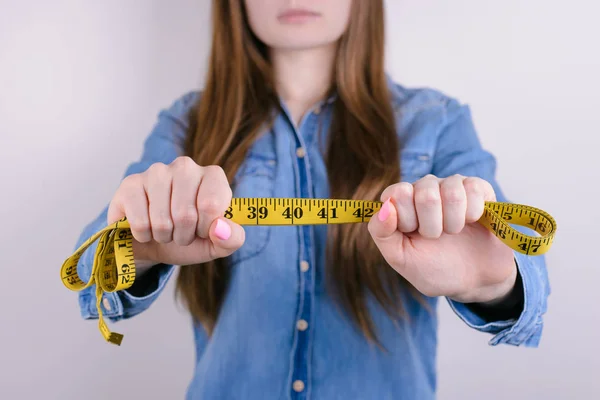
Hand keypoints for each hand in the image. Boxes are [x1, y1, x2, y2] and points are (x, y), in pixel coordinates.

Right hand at [107, 156, 244, 267]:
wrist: (154, 244)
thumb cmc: (190, 239)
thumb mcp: (217, 245)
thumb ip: (232, 239)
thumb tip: (220, 228)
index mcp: (213, 176)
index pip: (212, 205)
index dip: (206, 228)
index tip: (203, 229)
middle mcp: (185, 167)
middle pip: (185, 214)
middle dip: (184, 235)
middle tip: (181, 232)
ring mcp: (156, 172)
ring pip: (162, 220)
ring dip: (163, 236)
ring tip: (165, 230)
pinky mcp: (130, 184)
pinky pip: (140, 222)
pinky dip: (143, 235)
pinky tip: (145, 227)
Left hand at [368, 174, 516, 303]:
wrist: (475, 280)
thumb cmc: (434, 268)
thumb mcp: (401, 258)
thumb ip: (382, 233)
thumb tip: (385, 207)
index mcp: (401, 202)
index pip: (397, 192)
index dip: (407, 220)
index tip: (413, 235)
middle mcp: (424, 188)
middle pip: (426, 194)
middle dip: (432, 226)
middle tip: (435, 237)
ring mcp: (450, 185)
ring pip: (452, 193)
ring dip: (454, 223)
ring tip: (453, 232)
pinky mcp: (477, 187)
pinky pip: (474, 189)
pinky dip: (473, 214)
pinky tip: (471, 222)